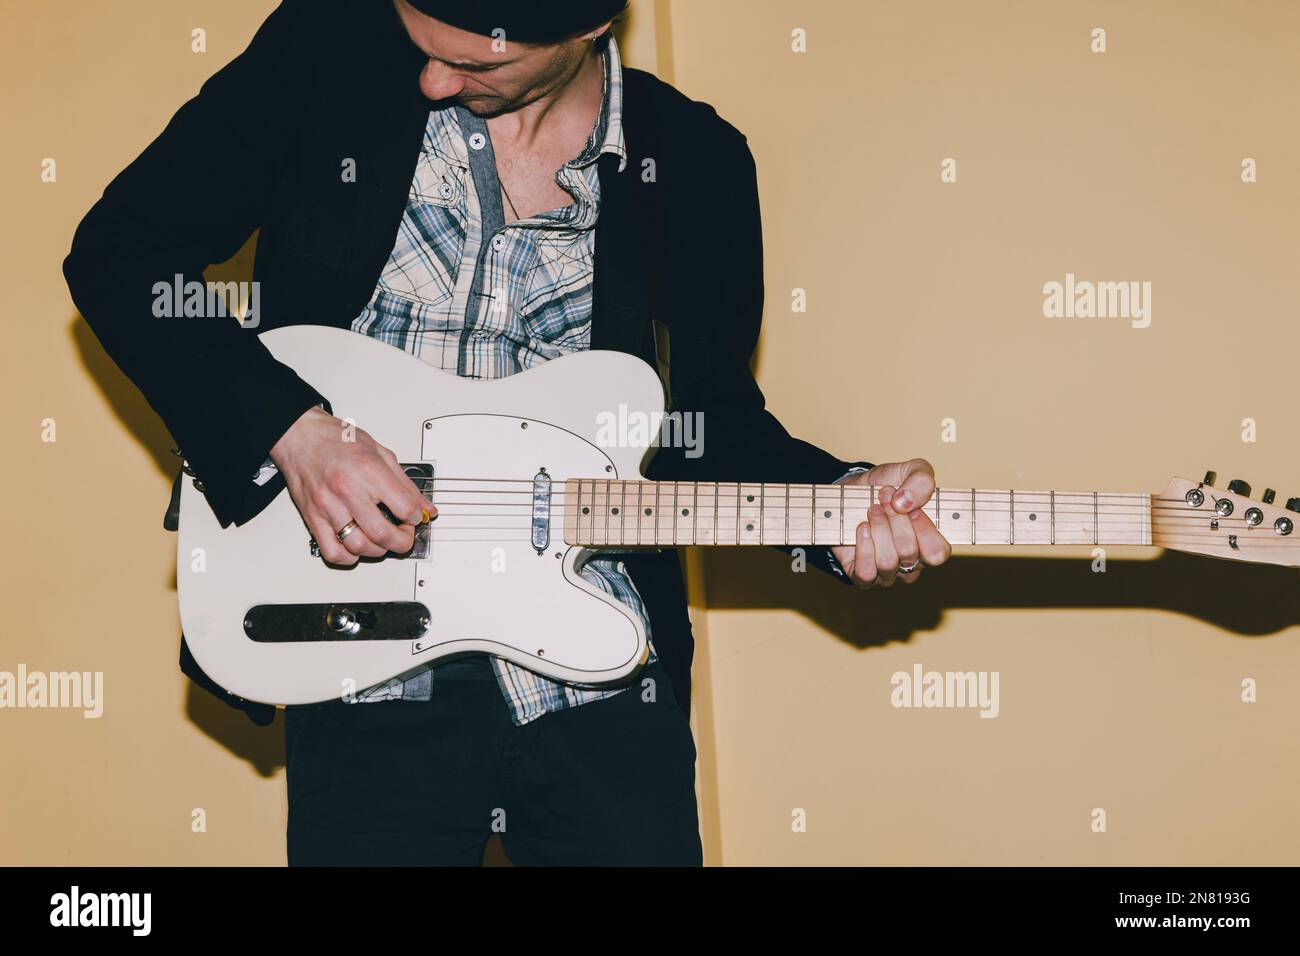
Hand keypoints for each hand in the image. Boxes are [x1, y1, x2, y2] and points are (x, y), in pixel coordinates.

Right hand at [269, 406, 433, 565]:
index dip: (417, 517)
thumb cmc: (337, 440)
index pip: (404, 508)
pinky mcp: (312, 518)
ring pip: (358, 547)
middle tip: (404, 535)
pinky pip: (332, 552)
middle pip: (383, 534)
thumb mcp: (380, 452)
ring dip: (377, 550)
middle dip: (402, 542)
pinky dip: (349, 557)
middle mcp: (347, 490)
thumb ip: (405, 483)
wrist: (300, 435)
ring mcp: (327, 506)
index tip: (416, 516)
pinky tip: (357, 546)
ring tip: (382, 539)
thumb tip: (426, 507)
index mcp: (368, 471)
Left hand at [830, 458, 950, 586]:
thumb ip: (922, 481)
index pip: (937, 552)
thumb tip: (906, 503)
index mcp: (929, 542)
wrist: (852, 490)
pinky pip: (866, 572)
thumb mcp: (910, 471)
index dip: (923, 529)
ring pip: (887, 562)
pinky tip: (861, 528)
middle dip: (894, 520)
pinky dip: (863, 547)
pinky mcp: (862, 575)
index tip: (906, 505)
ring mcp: (887, 572)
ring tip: (872, 510)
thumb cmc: (887, 484)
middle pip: (909, 552)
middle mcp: (911, 562)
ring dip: (878, 529)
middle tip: (884, 499)